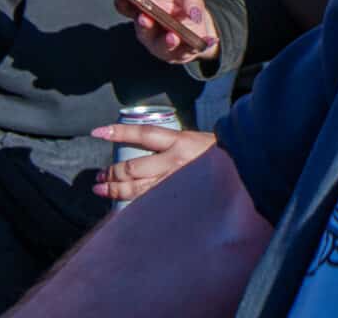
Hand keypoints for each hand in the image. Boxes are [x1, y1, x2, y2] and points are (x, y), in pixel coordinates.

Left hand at [91, 122, 214, 203]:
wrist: (240, 170)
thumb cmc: (213, 153)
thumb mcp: (191, 140)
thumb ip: (168, 146)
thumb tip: (141, 147)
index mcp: (180, 141)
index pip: (143, 134)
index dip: (119, 132)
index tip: (98, 131)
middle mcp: (175, 162)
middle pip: (133, 167)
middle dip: (111, 172)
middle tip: (98, 175)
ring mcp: (174, 184)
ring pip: (136, 189)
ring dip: (114, 189)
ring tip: (100, 189)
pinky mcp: (176, 200)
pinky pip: (147, 203)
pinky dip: (130, 205)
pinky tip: (118, 206)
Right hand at [121, 0, 218, 69]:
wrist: (199, 28)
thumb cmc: (186, 7)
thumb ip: (189, 0)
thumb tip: (193, 13)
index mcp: (146, 12)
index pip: (130, 9)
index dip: (123, 4)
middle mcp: (149, 32)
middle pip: (143, 31)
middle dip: (144, 26)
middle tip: (145, 19)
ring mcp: (161, 47)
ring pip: (163, 47)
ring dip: (168, 42)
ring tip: (173, 36)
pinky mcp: (178, 56)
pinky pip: (188, 52)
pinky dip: (198, 46)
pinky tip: (210, 40)